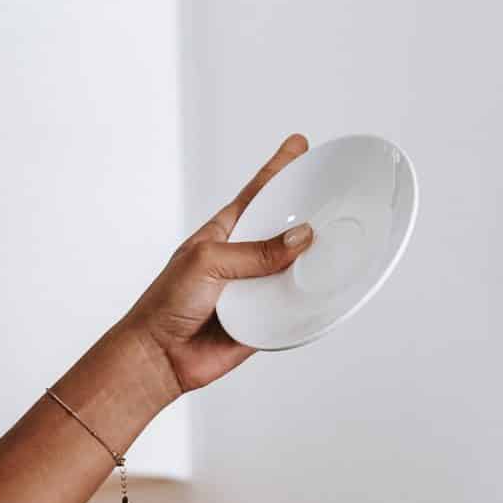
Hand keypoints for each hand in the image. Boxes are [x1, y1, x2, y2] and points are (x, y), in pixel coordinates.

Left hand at [121, 135, 312, 396]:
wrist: (160, 356)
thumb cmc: (167, 303)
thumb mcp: (208, 262)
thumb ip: (255, 253)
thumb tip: (300, 239)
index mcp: (224, 232)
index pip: (257, 193)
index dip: (278, 169)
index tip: (298, 146)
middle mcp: (243, 257)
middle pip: (283, 229)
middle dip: (309, 213)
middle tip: (336, 195)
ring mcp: (255, 288)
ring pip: (295, 268)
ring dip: (314, 261)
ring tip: (342, 242)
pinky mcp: (264, 319)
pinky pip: (295, 307)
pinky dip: (310, 301)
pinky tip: (328, 290)